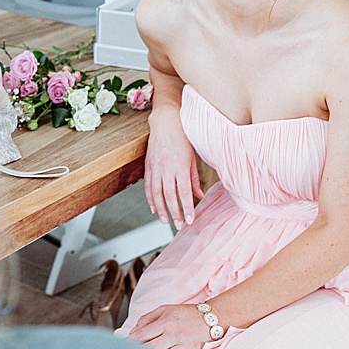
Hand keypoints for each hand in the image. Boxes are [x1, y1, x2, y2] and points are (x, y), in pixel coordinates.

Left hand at [128, 303, 209, 348]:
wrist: (210, 319)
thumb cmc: (185, 314)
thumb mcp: (165, 309)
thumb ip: (148, 318)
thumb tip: (133, 331)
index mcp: (166, 322)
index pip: (142, 334)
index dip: (131, 341)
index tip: (126, 344)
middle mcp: (174, 336)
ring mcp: (183, 348)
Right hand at [144, 112, 204, 226]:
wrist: (166, 123)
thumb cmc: (182, 138)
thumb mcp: (193, 158)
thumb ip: (195, 179)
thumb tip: (200, 196)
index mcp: (180, 167)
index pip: (184, 192)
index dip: (187, 208)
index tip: (190, 220)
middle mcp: (167, 169)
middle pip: (169, 196)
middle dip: (174, 212)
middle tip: (179, 225)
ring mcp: (156, 168)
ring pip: (156, 194)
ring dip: (161, 209)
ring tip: (165, 221)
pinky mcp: (148, 166)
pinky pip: (148, 186)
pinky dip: (150, 199)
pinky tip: (154, 208)